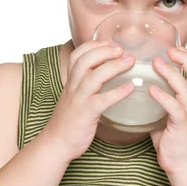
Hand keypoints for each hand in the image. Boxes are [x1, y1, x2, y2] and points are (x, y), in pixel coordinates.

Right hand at [44, 39, 135, 161]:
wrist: (56, 143)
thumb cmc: (68, 121)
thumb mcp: (73, 98)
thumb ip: (83, 86)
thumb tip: (102, 76)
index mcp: (70, 82)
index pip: (76, 56)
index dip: (92, 45)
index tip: (107, 42)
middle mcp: (73, 87)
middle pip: (85, 60)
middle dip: (104, 51)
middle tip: (121, 49)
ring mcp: (79, 100)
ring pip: (94, 76)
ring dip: (114, 66)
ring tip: (130, 61)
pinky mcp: (86, 114)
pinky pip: (103, 100)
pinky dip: (118, 92)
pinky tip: (131, 87)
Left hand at [148, 45, 186, 174]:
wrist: (181, 164)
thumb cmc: (172, 138)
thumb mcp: (166, 113)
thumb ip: (158, 99)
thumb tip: (139, 85)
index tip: (174, 45)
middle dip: (184, 58)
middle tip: (168, 49)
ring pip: (185, 88)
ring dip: (171, 74)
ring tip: (156, 63)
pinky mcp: (183, 125)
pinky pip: (175, 108)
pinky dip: (164, 97)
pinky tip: (152, 90)